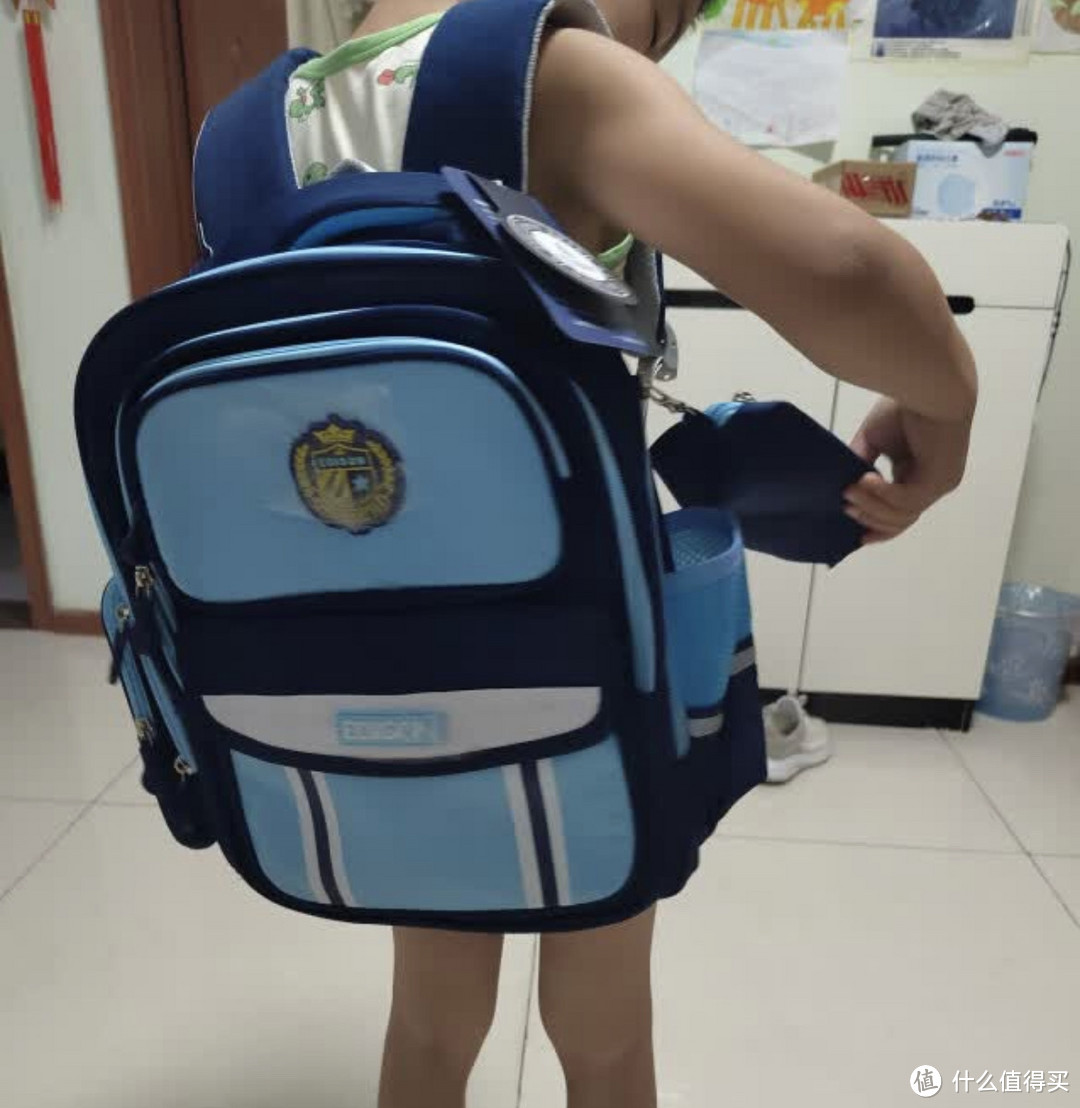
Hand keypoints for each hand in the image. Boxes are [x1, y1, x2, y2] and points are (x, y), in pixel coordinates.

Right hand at [844, 397, 972, 544]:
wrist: (928, 383)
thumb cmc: (904, 405)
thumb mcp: (874, 440)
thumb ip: (861, 463)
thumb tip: (844, 486)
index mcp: (919, 475)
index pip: (900, 513)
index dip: (877, 526)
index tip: (856, 537)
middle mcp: (934, 484)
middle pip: (900, 520)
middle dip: (869, 518)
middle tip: (845, 507)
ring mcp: (940, 484)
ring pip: (901, 514)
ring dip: (871, 506)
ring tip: (848, 491)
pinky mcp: (940, 478)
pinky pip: (905, 499)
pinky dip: (882, 494)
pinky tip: (864, 480)